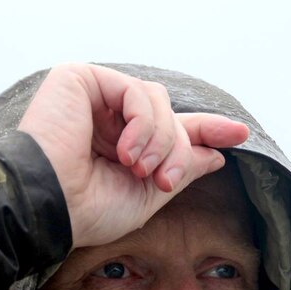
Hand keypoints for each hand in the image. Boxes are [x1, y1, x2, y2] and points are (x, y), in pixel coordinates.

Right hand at [17, 64, 249, 248]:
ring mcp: (94, 97)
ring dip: (162, 141)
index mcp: (119, 145)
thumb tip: (216, 154)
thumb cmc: (87, 210)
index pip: (169, 128)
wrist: (51, 206)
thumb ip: (181, 169)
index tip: (239, 135)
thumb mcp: (147, 195)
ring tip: (139, 169)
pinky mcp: (81, 79)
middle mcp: (107, 118)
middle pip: (170, 116)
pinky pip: (137, 91)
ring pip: (159, 101)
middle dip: (179, 149)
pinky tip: (125, 152)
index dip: (205, 130)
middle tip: (165, 180)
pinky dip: (143, 124)